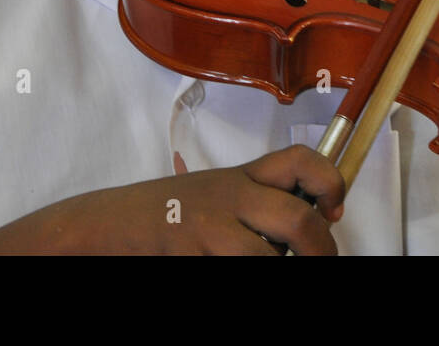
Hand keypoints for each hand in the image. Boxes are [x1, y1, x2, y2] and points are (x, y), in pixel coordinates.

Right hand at [0, 144, 345, 254]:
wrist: (105, 226)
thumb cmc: (166, 215)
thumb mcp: (215, 194)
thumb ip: (256, 202)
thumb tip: (312, 222)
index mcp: (241, 176)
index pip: (300, 161)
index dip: (329, 182)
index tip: (334, 208)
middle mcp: (230, 196)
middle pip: (298, 219)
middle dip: (321, 251)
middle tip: (322, 262)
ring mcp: (210, 228)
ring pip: (269, 259)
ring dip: (278, 270)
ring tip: (274, 271)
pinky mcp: (191, 254)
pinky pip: (235, 270)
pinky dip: (243, 277)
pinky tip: (227, 271)